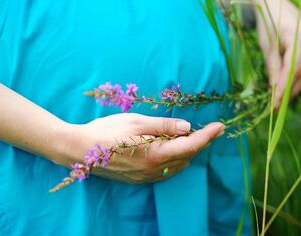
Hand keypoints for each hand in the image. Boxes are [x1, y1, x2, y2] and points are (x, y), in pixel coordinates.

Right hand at [60, 114, 224, 182]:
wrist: (79, 150)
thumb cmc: (106, 131)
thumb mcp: (136, 122)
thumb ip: (164, 126)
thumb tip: (188, 127)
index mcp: (156, 154)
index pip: (191, 145)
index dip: (208, 136)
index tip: (220, 126)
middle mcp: (154, 170)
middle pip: (187, 156)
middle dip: (200, 142)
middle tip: (209, 128)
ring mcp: (147, 177)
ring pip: (178, 165)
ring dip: (188, 151)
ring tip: (189, 135)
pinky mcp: (140, 179)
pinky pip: (166, 171)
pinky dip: (175, 159)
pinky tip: (172, 148)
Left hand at [219, 0, 300, 107]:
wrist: (275, 4)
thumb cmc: (267, 24)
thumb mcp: (266, 46)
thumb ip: (272, 67)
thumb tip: (275, 91)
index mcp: (300, 35)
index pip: (293, 69)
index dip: (284, 88)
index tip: (274, 104)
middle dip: (291, 91)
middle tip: (277, 106)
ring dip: (297, 87)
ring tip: (281, 98)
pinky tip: (290, 85)